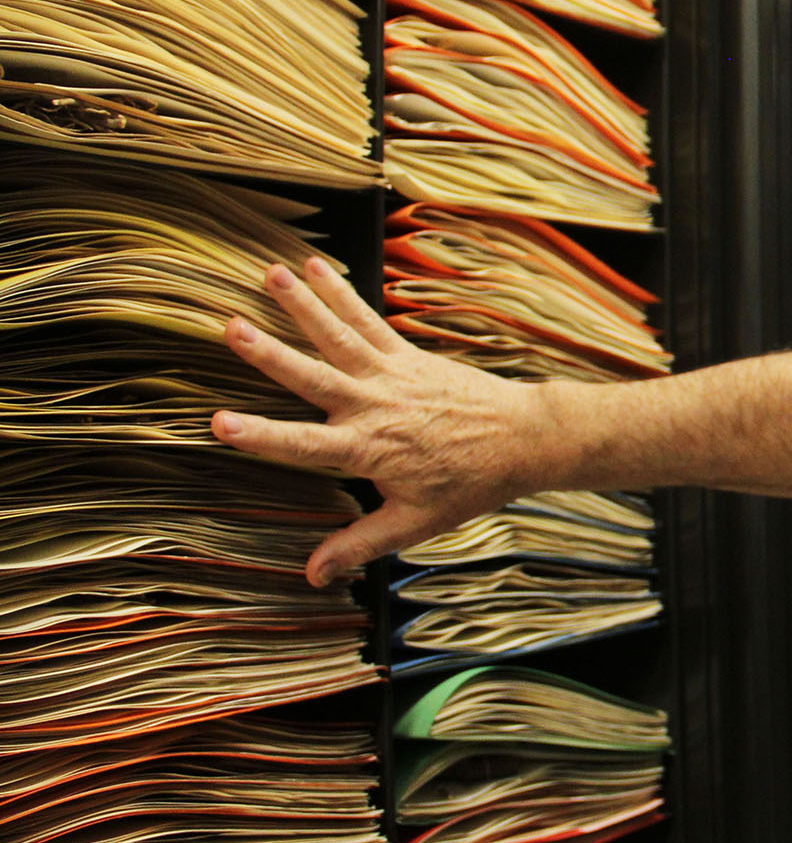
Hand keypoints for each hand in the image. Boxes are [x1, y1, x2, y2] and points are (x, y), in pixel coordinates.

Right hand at [211, 256, 549, 586]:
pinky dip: (341, 293)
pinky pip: (368, 320)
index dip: (260, 437)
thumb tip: (311, 575)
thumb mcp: (415, 523)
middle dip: (270, 355)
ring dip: (303, 304)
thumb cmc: (468, 484)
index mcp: (368, 449)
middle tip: (232, 328)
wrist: (521, 439)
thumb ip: (359, 545)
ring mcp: (391, 375)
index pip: (303, 445)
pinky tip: (314, 267)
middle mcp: (374, 406)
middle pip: (313, 378)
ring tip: (269, 272)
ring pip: (338, 336)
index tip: (220, 425)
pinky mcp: (407, 355)